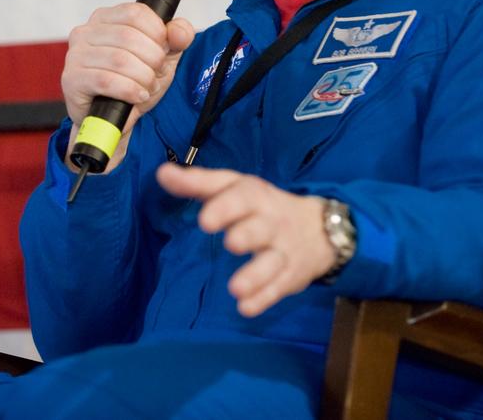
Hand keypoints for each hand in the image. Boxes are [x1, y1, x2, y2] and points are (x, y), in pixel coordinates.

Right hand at [61, 3, 193, 168]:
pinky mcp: (72, 79)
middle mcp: (85, 31)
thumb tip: (180, 31)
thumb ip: (176, 39)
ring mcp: (75, 55)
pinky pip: (106, 80)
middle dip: (153, 59)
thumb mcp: (161, 57)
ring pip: (119, 59)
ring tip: (147, 87)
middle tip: (156, 74)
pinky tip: (137, 96)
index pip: (136, 13)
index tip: (163, 50)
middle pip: (129, 36)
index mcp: (105, 18)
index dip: (157, 33)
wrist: (113, 119)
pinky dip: (130, 90)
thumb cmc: (132, 83)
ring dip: (143, 78)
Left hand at [156, 163, 335, 316]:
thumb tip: (162, 173)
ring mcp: (282, 251)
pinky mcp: (289, 277)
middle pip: (261, 229)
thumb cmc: (260, 206)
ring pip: (272, 263)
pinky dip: (263, 299)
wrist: (320, 229)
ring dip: (255, 276)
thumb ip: (197, 182)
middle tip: (231, 243)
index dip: (225, 208)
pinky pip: (277, 289)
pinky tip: (246, 309)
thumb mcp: (233, 187)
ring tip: (235, 288)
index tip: (205, 221)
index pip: (243, 198)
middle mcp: (271, 223)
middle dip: (247, 235)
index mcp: (255, 197)